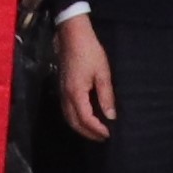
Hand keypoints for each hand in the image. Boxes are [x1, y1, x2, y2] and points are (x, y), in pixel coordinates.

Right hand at [56, 17, 113, 141]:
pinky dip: (75, 119)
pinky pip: (66, 110)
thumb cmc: (90, 52)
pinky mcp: (61, 87)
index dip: (97, 129)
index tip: (108, 134)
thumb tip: (110, 116)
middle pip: (74, 122)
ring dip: (80, 128)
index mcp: (77, 93)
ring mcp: (62, 92)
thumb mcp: (102, 73)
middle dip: (88, 133)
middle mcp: (66, 96)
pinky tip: (84, 118)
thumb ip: (106, 96)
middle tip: (102, 137)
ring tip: (94, 131)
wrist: (72, 35)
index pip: (86, 119)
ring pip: (68, 118)